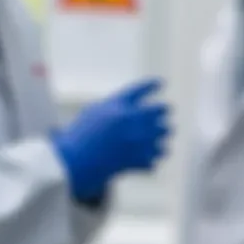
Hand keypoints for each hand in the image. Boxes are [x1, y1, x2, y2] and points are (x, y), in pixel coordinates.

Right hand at [50, 79, 169, 203]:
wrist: (77, 161)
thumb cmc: (80, 134)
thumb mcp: (94, 111)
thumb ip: (116, 105)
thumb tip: (135, 109)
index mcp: (118, 105)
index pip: (141, 89)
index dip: (152, 85)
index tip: (161, 82)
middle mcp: (133, 119)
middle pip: (158, 110)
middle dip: (164, 109)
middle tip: (167, 110)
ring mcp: (139, 140)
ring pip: (164, 133)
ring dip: (164, 132)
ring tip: (166, 131)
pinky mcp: (141, 159)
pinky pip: (157, 155)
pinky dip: (155, 155)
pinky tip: (153, 155)